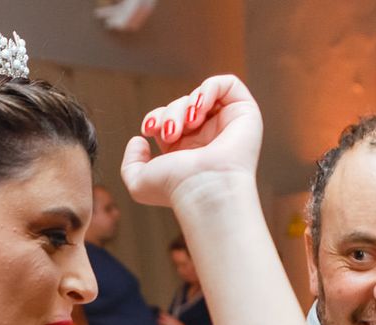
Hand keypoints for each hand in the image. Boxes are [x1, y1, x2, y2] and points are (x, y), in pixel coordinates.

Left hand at [120, 75, 261, 208]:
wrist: (203, 189)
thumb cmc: (175, 190)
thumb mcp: (139, 184)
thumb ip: (130, 163)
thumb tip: (139, 140)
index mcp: (187, 149)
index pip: (169, 118)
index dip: (156, 116)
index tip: (149, 130)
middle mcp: (208, 136)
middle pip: (183, 104)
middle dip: (170, 113)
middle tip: (170, 134)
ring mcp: (227, 124)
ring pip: (201, 95)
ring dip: (186, 105)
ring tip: (186, 125)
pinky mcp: (245, 113)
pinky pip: (228, 84)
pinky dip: (208, 89)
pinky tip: (199, 109)